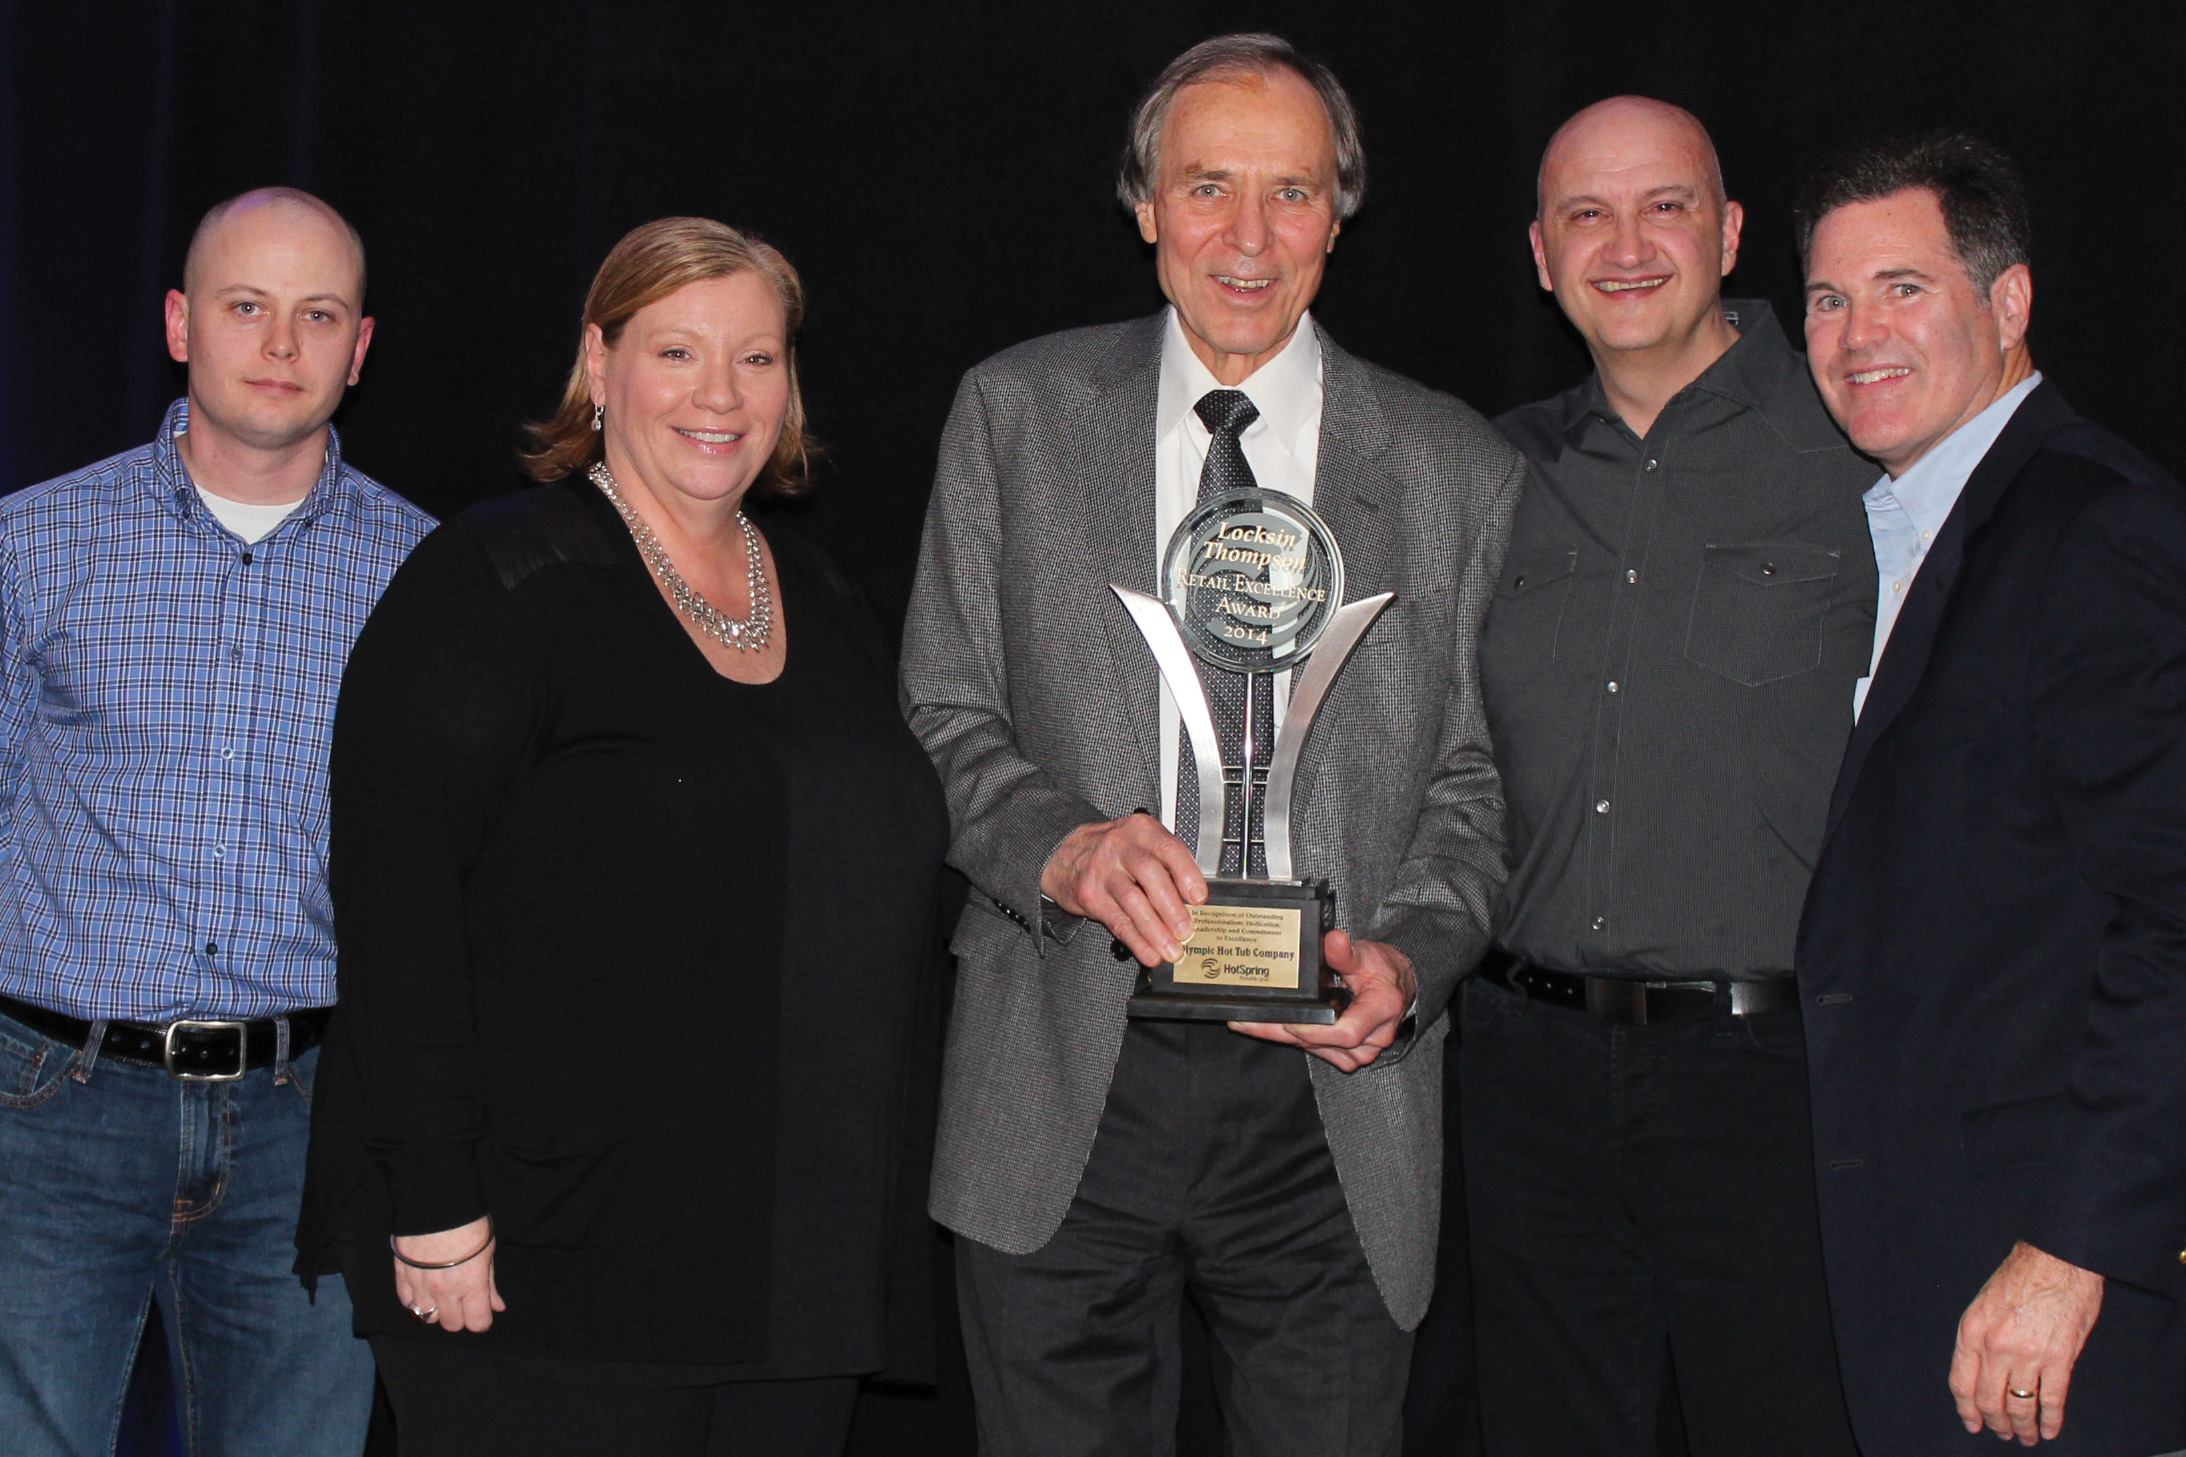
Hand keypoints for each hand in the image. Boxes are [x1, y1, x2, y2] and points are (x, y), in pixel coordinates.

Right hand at [391, 1215, 505, 1333]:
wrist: (435, 1203)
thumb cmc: (469, 1224)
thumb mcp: (488, 1251)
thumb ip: (490, 1284)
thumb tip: (497, 1307)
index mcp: (471, 1285)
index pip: (477, 1323)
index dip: (482, 1319)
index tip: (482, 1310)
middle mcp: (445, 1291)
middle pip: (452, 1325)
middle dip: (460, 1316)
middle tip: (462, 1300)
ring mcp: (421, 1286)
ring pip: (427, 1317)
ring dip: (436, 1310)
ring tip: (442, 1293)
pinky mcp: (402, 1276)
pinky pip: (407, 1302)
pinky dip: (416, 1300)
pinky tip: (424, 1287)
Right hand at [1041, 813, 1206, 965]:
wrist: (1065, 854)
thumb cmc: (1114, 852)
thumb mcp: (1141, 844)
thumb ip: (1168, 866)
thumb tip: (1193, 903)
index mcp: (1142, 831)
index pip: (1169, 849)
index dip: (1187, 875)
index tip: (1199, 898)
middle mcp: (1121, 847)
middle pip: (1151, 876)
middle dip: (1172, 908)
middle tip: (1186, 931)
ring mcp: (1103, 870)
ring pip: (1133, 902)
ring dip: (1156, 931)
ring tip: (1171, 949)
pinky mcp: (1090, 895)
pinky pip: (1117, 921)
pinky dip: (1137, 941)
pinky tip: (1150, 952)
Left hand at [1229, 930, 1415, 1071]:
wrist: (1397, 985)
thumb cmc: (1382, 970)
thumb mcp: (1367, 954)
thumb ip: (1346, 952)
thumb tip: (1333, 940)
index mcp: (1380, 1010)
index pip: (1345, 1032)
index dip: (1314, 1030)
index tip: (1289, 1021)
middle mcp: (1374, 1037)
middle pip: (1324, 1043)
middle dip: (1284, 1032)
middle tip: (1248, 1021)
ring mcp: (1363, 1049)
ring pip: (1318, 1050)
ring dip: (1284, 1038)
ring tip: (1249, 1024)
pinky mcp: (1350, 1054)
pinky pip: (1319, 1052)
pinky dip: (1295, 1040)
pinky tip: (1270, 1029)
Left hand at [1948, 1241, 2103, 1444]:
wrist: (2057, 1259)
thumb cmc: (2020, 1277)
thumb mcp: (1983, 1305)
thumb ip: (1979, 1339)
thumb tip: (1980, 1373)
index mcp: (1971, 1331)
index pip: (1960, 1383)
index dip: (1967, 1410)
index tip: (1973, 1424)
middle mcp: (1995, 1347)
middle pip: (1989, 1401)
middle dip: (1996, 1423)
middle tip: (2003, 1433)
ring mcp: (2027, 1354)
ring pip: (2020, 1406)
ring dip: (2023, 1427)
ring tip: (2027, 1436)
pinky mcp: (2058, 1359)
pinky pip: (2052, 1400)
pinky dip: (2051, 1420)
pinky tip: (2050, 1429)